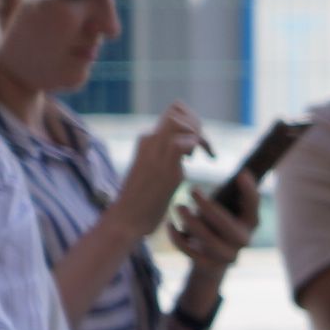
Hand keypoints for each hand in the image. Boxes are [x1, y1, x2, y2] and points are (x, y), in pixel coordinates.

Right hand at [119, 105, 200, 221]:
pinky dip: (197, 147)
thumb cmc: (142, 199)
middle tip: (202, 148)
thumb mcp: (154, 170)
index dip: (191, 120)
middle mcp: (149, 142)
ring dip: (197, 135)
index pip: (172, 112)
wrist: (127, 218)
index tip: (197, 140)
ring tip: (198, 156)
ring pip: (178, 123)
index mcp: (146, 141)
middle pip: (176, 111)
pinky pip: (182, 143)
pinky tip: (197, 161)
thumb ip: (164, 156)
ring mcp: (155, 154)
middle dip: (197, 124)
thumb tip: (184, 149)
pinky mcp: (164, 169)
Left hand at [170, 176, 255, 275]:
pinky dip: (177, 237)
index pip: (253, 204)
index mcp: (251, 222)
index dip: (248, 190)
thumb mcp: (226, 208)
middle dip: (207, 206)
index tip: (240, 173)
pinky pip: (190, 251)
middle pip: (226, 224)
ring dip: (190, 221)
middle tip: (192, 189)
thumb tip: (239, 173)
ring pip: (207, 239)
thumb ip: (232, 195)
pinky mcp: (210, 265)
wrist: (212, 259)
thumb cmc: (217, 223)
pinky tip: (170, 225)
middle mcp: (244, 240)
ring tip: (177, 206)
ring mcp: (228, 255)